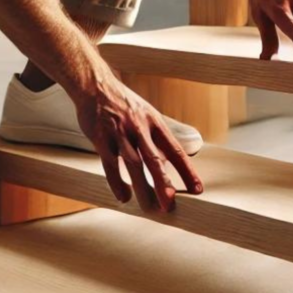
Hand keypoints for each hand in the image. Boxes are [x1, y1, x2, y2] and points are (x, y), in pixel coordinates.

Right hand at [73, 73, 203, 213]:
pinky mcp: (101, 138)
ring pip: (133, 165)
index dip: (187, 170)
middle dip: (164, 184)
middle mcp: (139, 127)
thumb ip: (155, 136)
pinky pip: (110, 164)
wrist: (95, 86)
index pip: (175, 149)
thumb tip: (169, 161)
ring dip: (142, 188)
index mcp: (154, 121)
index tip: (197, 189)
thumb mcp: (146, 113)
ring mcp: (120, 133)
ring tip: (150, 207)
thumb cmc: (123, 103)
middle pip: (155, 159)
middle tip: (170, 205)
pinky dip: (117, 182)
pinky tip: (123, 196)